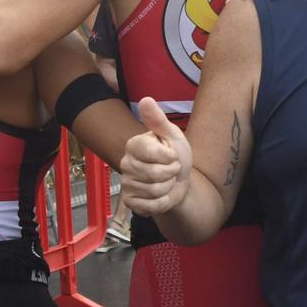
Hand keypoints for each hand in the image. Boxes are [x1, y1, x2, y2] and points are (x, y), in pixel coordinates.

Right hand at [120, 97, 191, 215]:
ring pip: (154, 191)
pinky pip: (151, 206)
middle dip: (171, 173)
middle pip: (154, 174)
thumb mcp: (172, 135)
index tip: (172, 155)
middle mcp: (126, 163)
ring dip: (168, 187)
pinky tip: (161, 195)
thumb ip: (158, 120)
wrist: (180, 181)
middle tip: (170, 170)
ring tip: (166, 182)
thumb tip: (146, 99)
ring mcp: (126, 184)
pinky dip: (163, 202)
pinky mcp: (131, 202)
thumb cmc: (175, 156)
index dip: (169, 156)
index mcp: (134, 145)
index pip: (151, 153)